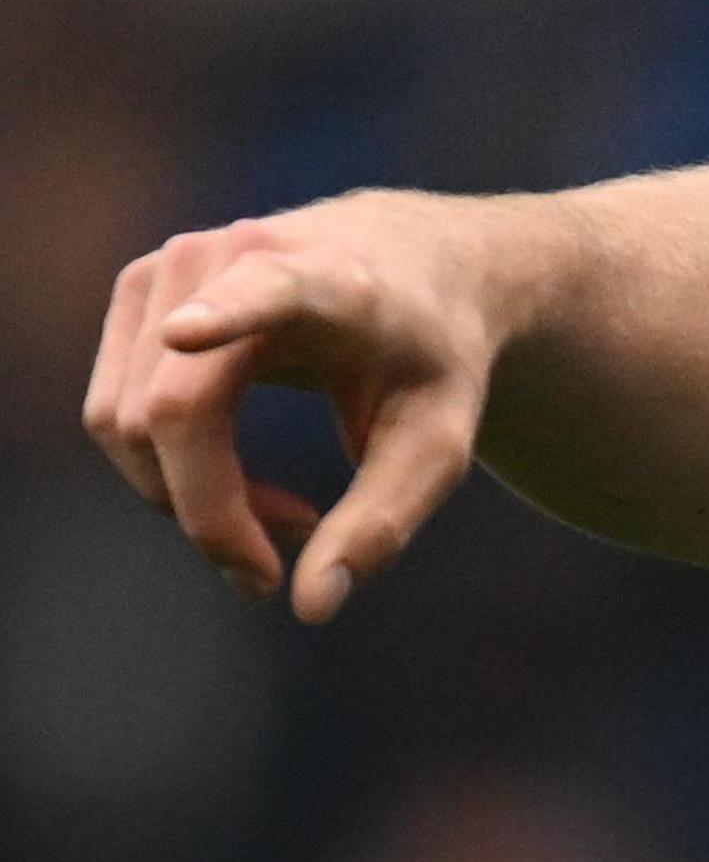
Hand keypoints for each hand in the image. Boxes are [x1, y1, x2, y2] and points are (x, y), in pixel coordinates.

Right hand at [83, 192, 538, 623]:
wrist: (419, 268)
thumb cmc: (432, 357)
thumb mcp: (439, 442)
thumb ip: (383, 521)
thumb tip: (310, 606)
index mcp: (332, 280)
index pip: (270, 290)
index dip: (224, 314)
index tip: (186, 332)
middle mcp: (239, 255)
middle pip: (171, 414)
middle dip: (210, 513)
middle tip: (278, 566)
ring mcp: (173, 268)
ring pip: (126, 422)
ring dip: (188, 498)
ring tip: (288, 518)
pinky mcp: (137, 291)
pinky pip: (116, 411)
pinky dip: (167, 469)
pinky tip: (239, 484)